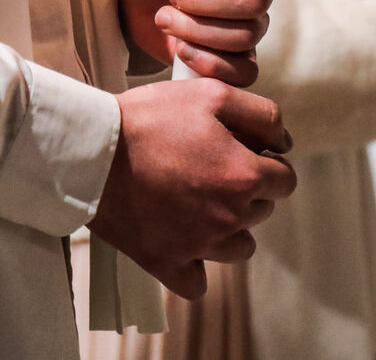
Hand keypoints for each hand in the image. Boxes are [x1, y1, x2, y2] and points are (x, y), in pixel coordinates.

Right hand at [88, 79, 295, 298]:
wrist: (91, 151)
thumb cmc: (149, 119)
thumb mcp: (211, 94)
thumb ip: (261, 114)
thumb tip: (284, 140)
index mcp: (245, 176)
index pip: (284, 179)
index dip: (266, 161)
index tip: (242, 152)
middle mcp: (229, 217)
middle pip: (261, 211)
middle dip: (245, 189)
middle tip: (209, 167)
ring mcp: (199, 245)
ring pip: (240, 248)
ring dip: (229, 228)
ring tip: (198, 202)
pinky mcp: (167, 263)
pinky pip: (198, 281)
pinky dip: (195, 265)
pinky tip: (183, 240)